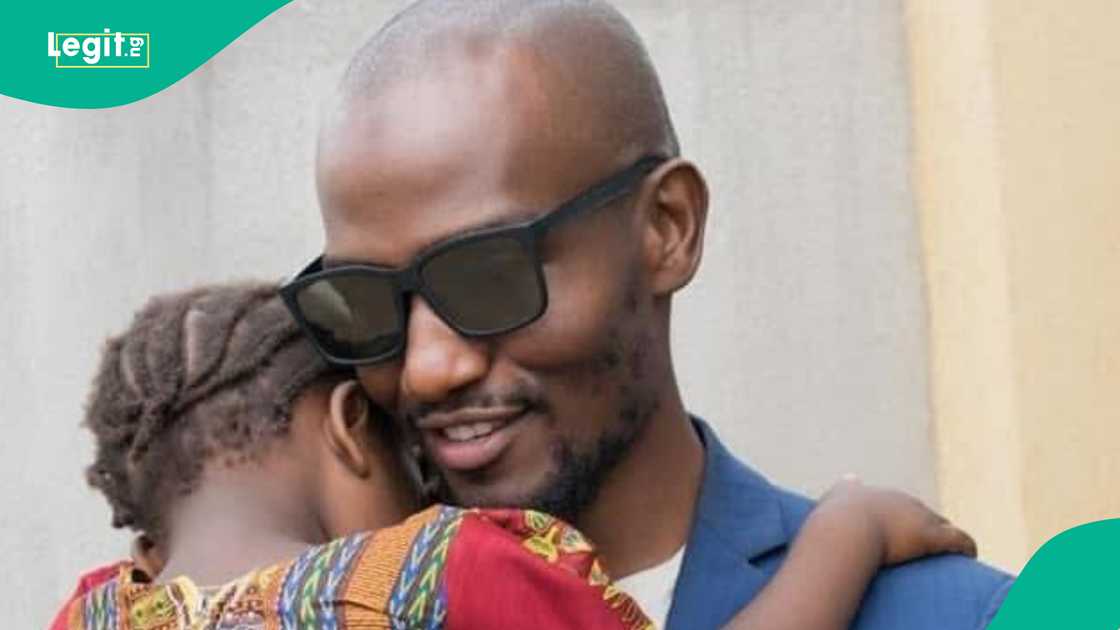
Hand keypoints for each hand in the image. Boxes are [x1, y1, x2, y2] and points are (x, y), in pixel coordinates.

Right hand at [817, 477, 976, 565]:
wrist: (844, 532)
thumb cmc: (834, 524)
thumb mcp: (835, 500)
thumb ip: (842, 489)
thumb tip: (851, 475)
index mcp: (877, 496)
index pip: (898, 506)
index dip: (903, 521)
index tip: (904, 535)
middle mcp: (901, 501)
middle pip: (922, 514)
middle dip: (927, 527)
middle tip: (928, 549)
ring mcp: (917, 517)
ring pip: (942, 525)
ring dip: (947, 537)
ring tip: (951, 554)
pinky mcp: (931, 536)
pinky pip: (957, 539)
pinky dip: (965, 546)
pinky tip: (970, 555)